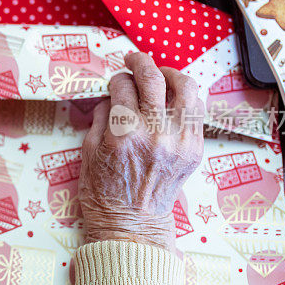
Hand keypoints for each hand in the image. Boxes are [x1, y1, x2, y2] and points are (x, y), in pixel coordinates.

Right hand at [78, 52, 204, 251]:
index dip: (116, 79)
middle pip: (153, 78)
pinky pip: (195, 111)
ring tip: (160, 75)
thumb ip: (102, 116)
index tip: (114, 82)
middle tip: (133, 59)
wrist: (131, 224)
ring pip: (186, 88)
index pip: (122, 86)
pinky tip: (172, 99)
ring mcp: (178, 142)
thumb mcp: (89, 150)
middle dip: (140, 62)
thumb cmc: (103, 191)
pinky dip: (184, 99)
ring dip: (171, 74)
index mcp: (122, 135)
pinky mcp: (194, 150)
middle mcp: (153, 134)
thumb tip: (114, 94)